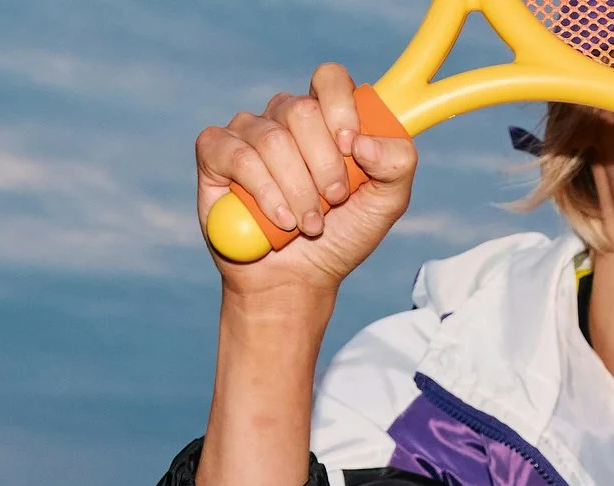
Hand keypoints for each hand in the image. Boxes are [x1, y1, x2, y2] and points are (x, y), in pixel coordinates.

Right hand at [195, 62, 416, 292]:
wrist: (299, 279)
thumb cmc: (341, 236)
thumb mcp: (386, 204)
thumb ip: (398, 163)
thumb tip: (363, 142)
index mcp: (325, 116)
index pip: (330, 78)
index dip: (341, 108)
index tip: (351, 149)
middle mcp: (284, 116)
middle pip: (302, 111)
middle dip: (324, 166)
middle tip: (332, 202)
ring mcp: (248, 131)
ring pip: (273, 140)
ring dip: (298, 191)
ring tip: (308, 224)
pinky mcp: (215, 152)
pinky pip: (239, 157)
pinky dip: (265, 193)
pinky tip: (279, 220)